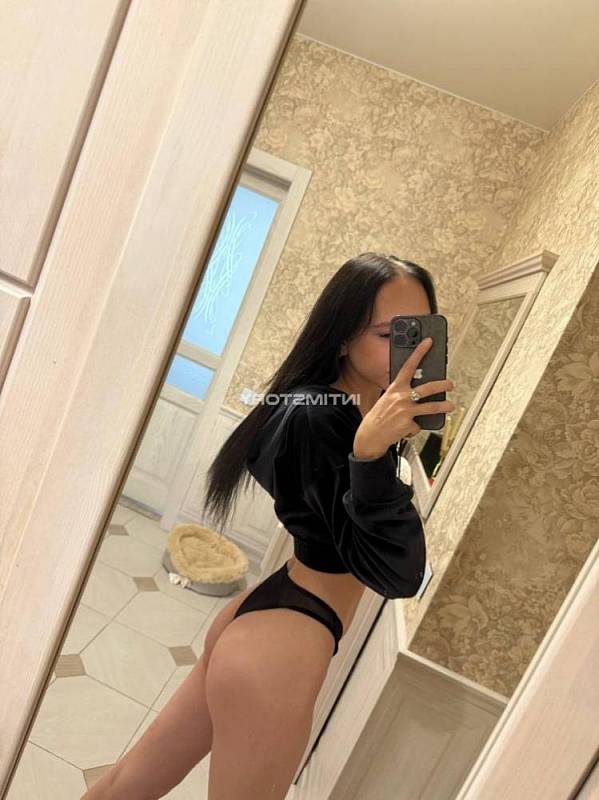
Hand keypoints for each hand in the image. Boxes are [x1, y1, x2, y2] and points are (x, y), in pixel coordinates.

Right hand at [353, 337, 455, 458]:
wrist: (369, 435)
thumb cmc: (380, 415)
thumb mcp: (388, 399)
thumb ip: (402, 393)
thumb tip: (422, 392)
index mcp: (395, 388)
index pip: (409, 365)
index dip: (419, 352)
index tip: (428, 342)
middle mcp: (401, 397)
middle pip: (427, 388)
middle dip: (442, 385)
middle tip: (450, 384)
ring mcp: (405, 411)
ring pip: (431, 406)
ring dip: (444, 406)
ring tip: (450, 406)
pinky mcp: (408, 424)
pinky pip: (418, 424)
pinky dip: (415, 427)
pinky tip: (407, 428)